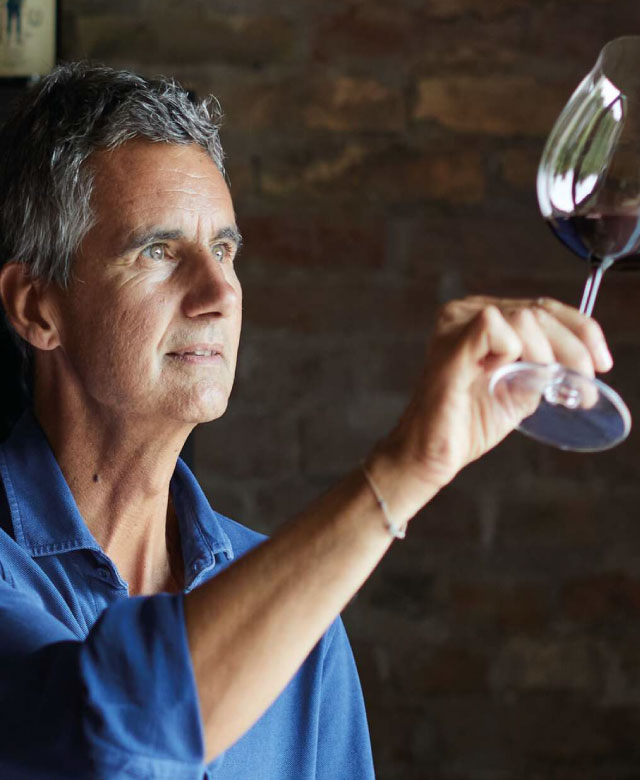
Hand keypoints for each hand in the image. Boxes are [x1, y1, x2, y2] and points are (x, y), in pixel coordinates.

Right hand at [375, 296, 612, 496]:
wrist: (431, 454)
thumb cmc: (468, 422)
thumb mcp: (519, 388)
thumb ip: (543, 366)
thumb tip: (580, 361)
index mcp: (482, 318)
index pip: (543, 307)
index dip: (581, 329)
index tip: (601, 363)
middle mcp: (465, 313)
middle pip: (540, 311)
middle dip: (573, 348)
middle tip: (583, 385)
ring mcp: (455, 326)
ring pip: (525, 317)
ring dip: (548, 353)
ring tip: (547, 386)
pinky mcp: (450, 346)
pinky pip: (493, 327)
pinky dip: (514, 350)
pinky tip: (506, 373)